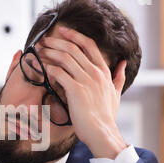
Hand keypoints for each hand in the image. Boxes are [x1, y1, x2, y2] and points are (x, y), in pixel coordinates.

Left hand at [35, 26, 127, 158]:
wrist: (102, 132)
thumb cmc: (106, 116)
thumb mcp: (116, 93)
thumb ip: (118, 76)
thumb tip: (123, 63)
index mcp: (104, 71)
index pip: (89, 45)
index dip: (75, 35)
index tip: (63, 30)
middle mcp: (96, 73)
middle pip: (74, 48)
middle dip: (57, 42)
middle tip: (44, 40)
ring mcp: (86, 80)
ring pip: (66, 58)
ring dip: (50, 52)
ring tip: (40, 51)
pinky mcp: (76, 90)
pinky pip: (60, 73)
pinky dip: (50, 68)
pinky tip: (43, 67)